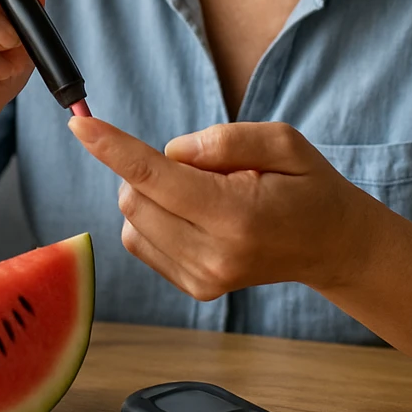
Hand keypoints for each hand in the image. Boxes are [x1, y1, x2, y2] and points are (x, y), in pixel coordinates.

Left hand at [69, 117, 374, 300]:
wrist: (331, 245)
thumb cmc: (307, 185)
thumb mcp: (283, 141)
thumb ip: (224, 139)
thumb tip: (171, 151)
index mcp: (236, 215)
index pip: (154, 176)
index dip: (112, 146)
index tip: (79, 122)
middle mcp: (213, 255)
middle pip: (134, 198)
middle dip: (146, 167)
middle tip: (200, 166)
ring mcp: (202, 278)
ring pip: (132, 220)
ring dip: (150, 193)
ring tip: (206, 193)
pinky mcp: (195, 288)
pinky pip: (141, 241)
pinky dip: (154, 217)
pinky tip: (195, 215)